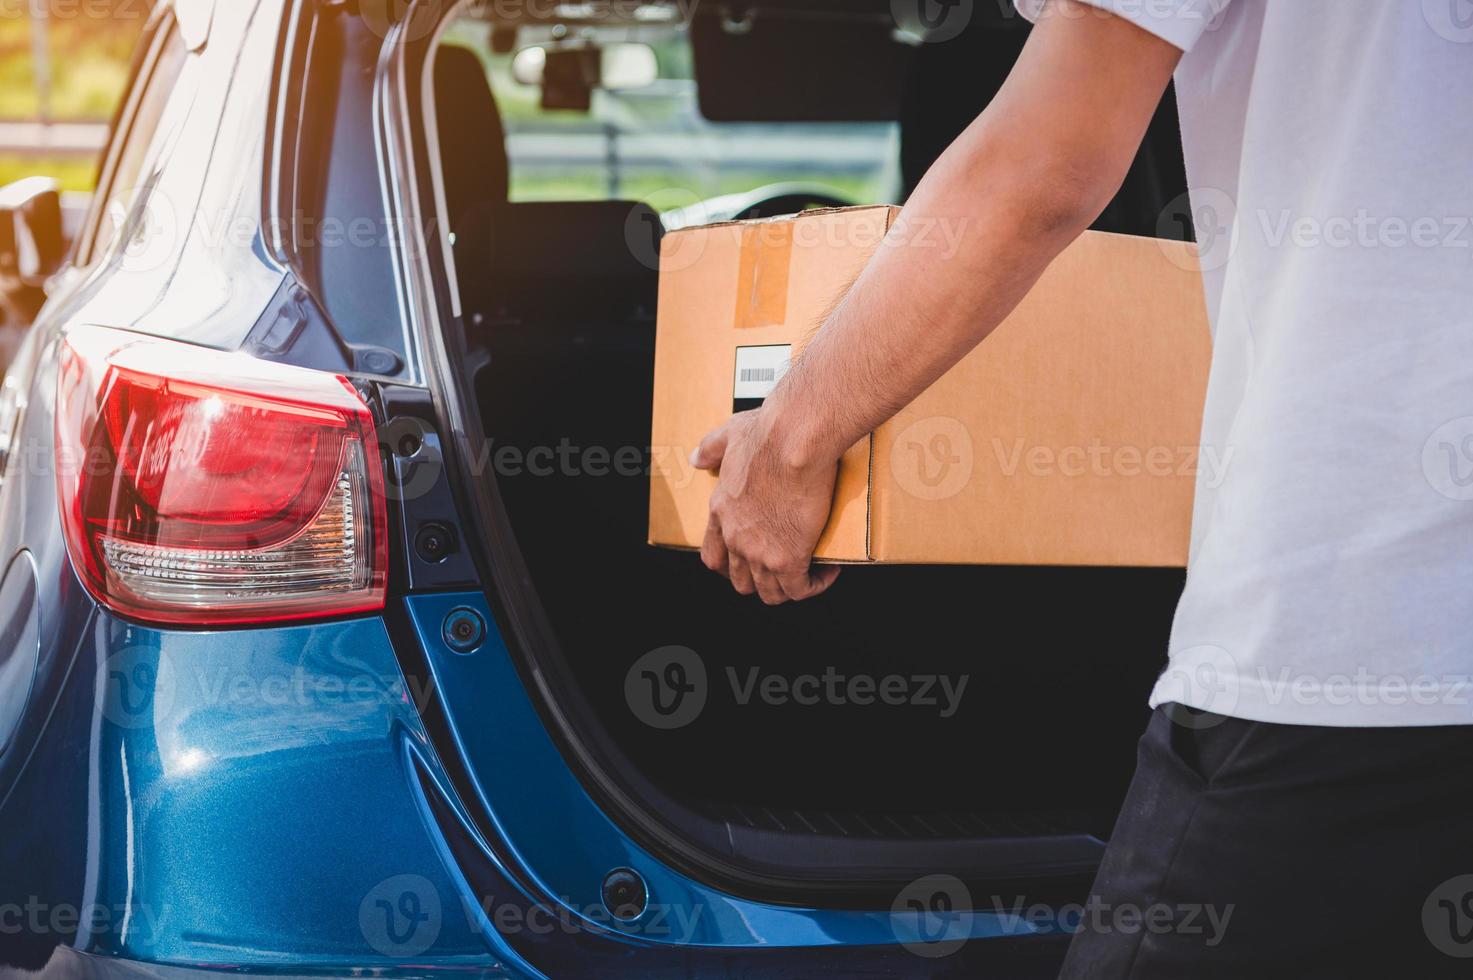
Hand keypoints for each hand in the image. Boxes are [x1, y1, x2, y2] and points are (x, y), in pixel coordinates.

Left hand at [692, 409, 841, 604]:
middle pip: (741, 582)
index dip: (730, 567)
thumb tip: (696, 458)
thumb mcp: (729, 435)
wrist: (795, 441)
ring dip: (789, 588)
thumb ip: (712, 448)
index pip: (714, 557)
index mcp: (721, 511)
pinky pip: (800, 590)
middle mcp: (735, 537)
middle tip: (784, 569)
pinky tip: (829, 570)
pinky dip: (815, 584)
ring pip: (770, 594)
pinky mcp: (788, 560)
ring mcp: (759, 553)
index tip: (748, 564)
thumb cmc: (768, 434)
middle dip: (762, 581)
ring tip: (809, 574)